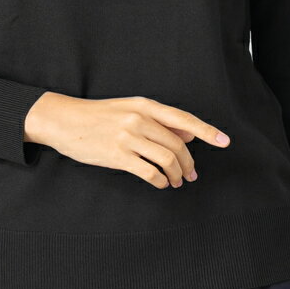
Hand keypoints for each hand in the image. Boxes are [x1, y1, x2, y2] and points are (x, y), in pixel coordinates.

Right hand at [24, 92, 230, 187]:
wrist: (65, 120)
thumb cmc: (100, 116)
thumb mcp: (131, 110)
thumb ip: (160, 121)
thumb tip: (188, 134)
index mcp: (145, 105)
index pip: (183, 119)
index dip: (207, 130)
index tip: (224, 141)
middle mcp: (139, 119)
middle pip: (177, 144)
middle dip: (189, 162)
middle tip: (192, 175)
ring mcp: (128, 137)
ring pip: (166, 159)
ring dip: (176, 174)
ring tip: (177, 181)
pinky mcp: (117, 156)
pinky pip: (148, 172)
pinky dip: (160, 181)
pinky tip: (161, 183)